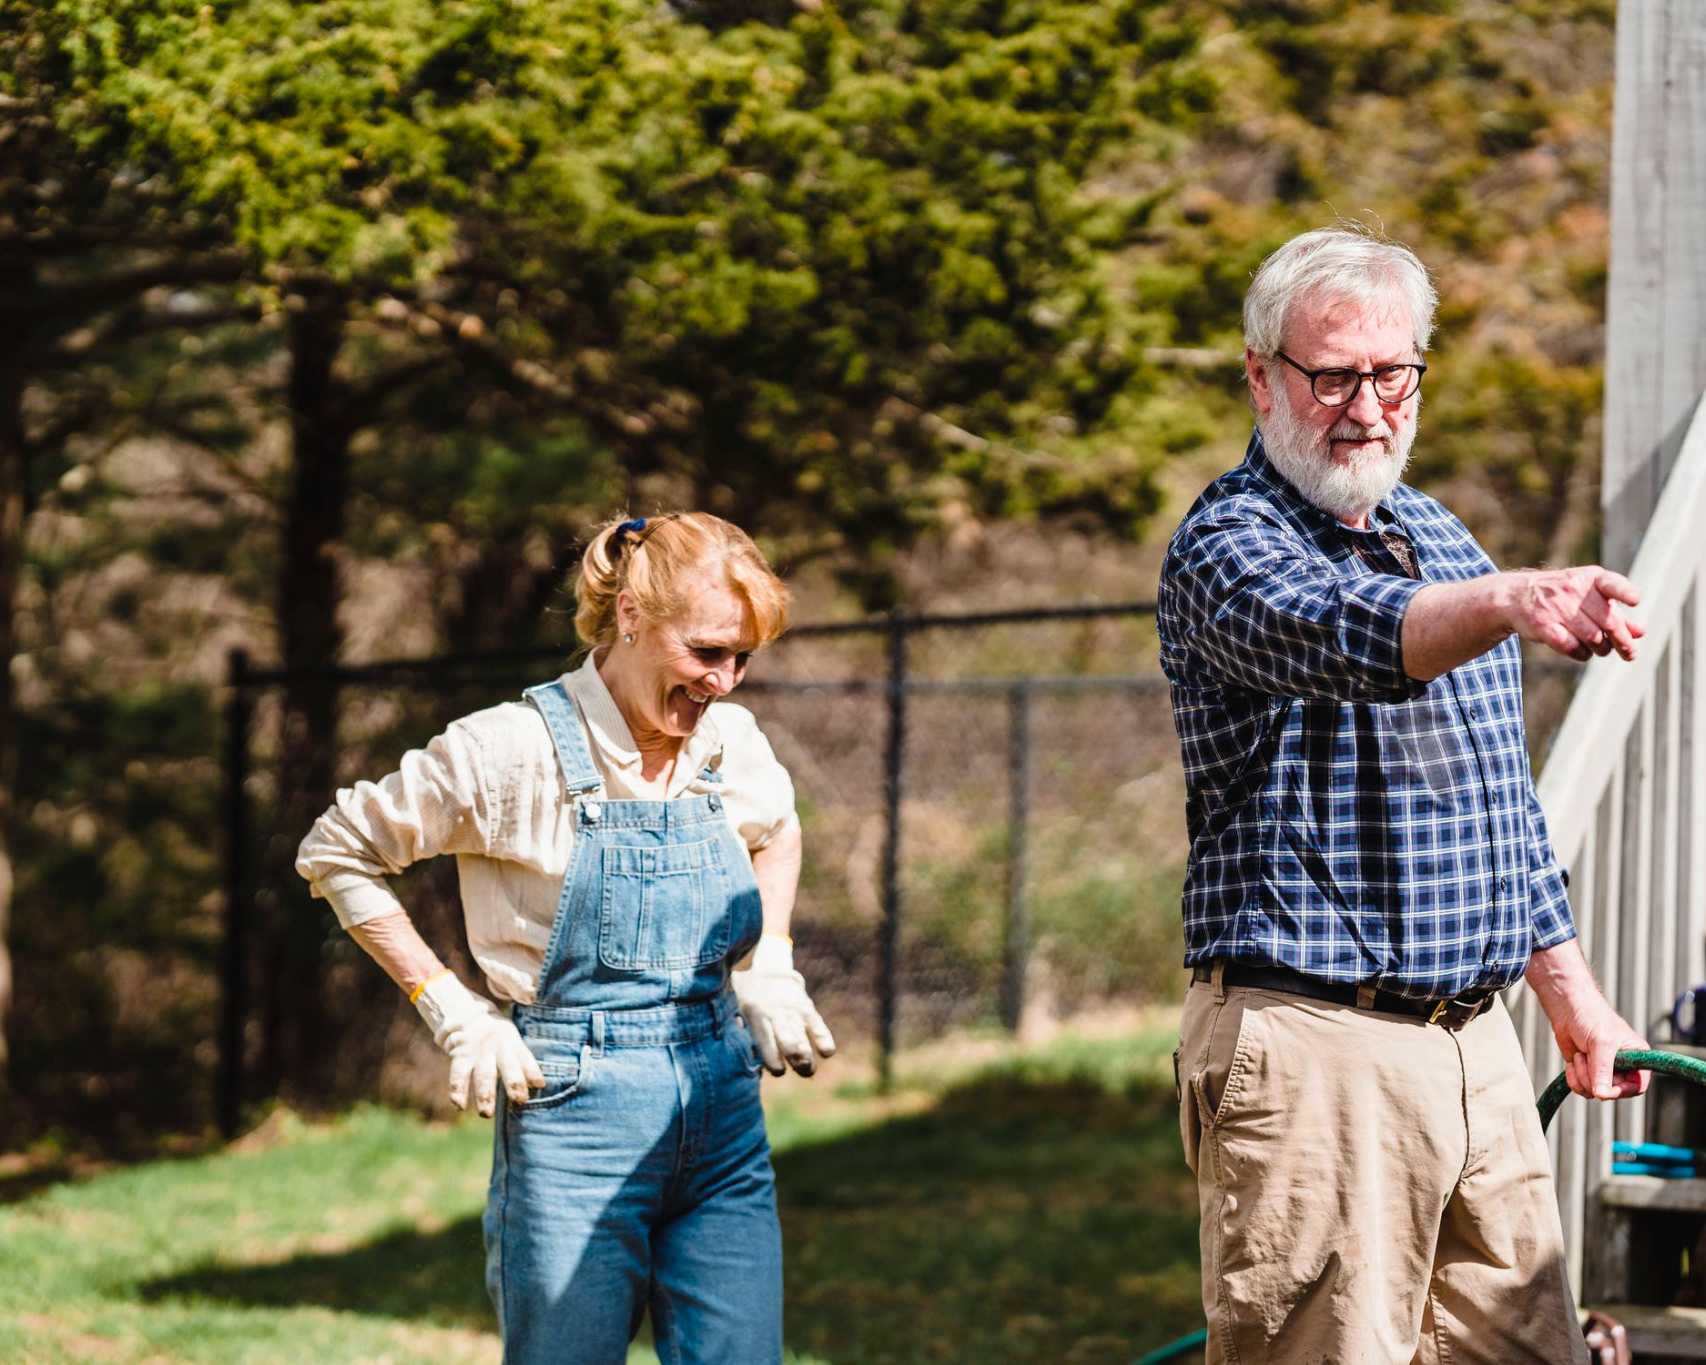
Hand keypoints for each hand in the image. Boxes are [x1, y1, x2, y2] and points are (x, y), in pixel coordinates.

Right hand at [412, 972, 544, 1115]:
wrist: (468, 1015)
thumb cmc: (498, 1036)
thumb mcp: (513, 1041)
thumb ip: (525, 1063)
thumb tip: (540, 1085)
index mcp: (512, 1042)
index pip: (526, 1058)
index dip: (532, 1073)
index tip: (539, 1086)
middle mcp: (496, 1047)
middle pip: (507, 1066)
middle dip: (513, 1083)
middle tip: (519, 1101)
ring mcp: (477, 1052)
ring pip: (482, 1075)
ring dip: (485, 1095)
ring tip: (487, 1113)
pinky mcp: (459, 1056)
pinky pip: (457, 1075)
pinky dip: (457, 1091)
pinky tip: (459, 1105)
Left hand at [731, 934, 836, 1076]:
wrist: (766, 962)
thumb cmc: (746, 991)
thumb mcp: (734, 1005)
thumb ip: (737, 1028)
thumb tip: (737, 1054)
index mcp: (755, 1015)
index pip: (766, 1043)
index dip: (773, 1061)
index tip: (778, 1071)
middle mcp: (775, 1014)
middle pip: (788, 1040)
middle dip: (795, 1059)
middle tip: (799, 1070)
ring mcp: (792, 1010)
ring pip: (802, 1035)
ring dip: (807, 1055)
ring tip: (808, 1070)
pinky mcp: (805, 1006)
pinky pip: (817, 1024)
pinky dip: (823, 1038)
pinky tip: (827, 1052)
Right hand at [1503, 567, 1642, 663]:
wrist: (1517, 595)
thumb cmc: (1561, 595)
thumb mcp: (1589, 596)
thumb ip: (1615, 613)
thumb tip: (1640, 633)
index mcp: (1590, 578)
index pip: (1611, 583)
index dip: (1624, 592)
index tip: (1635, 600)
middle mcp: (1573, 590)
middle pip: (1608, 621)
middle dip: (1622, 641)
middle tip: (1629, 654)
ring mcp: (1556, 607)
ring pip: (1593, 637)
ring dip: (1602, 649)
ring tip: (1601, 649)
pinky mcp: (1542, 625)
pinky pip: (1571, 647)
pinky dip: (1582, 654)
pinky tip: (1583, 652)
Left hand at [1526, 941, 1647, 1099]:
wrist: (1567, 1009)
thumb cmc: (1591, 1019)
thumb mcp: (1601, 1044)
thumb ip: (1602, 1070)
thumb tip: (1602, 1095)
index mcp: (1637, 1058)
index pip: (1637, 1086)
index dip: (1623, 1091)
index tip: (1606, 1090)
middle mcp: (1623, 1067)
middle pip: (1612, 1091)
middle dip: (1594, 1077)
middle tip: (1586, 1057)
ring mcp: (1603, 1071)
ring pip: (1594, 1092)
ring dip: (1582, 1076)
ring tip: (1580, 1055)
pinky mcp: (1586, 1072)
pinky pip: (1581, 1088)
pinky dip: (1573, 1078)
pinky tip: (1572, 1062)